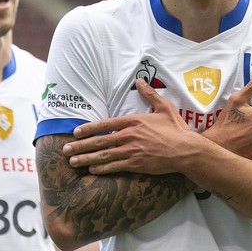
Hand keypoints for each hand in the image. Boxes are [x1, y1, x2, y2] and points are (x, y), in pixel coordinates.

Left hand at [63, 77, 203, 174]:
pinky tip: (91, 170)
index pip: (105, 124)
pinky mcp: (135, 164)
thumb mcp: (165, 108)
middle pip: (99, 141)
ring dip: (85, 158)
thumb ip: (150, 94)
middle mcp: (129, 136)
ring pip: (102, 155)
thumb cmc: (177, 129)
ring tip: (72, 161)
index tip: (76, 132)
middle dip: (80, 145)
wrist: (186, 150)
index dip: (88, 128)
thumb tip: (140, 80)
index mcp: (134, 121)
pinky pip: (113, 166)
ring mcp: (131, 151)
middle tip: (65, 149)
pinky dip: (100, 169)